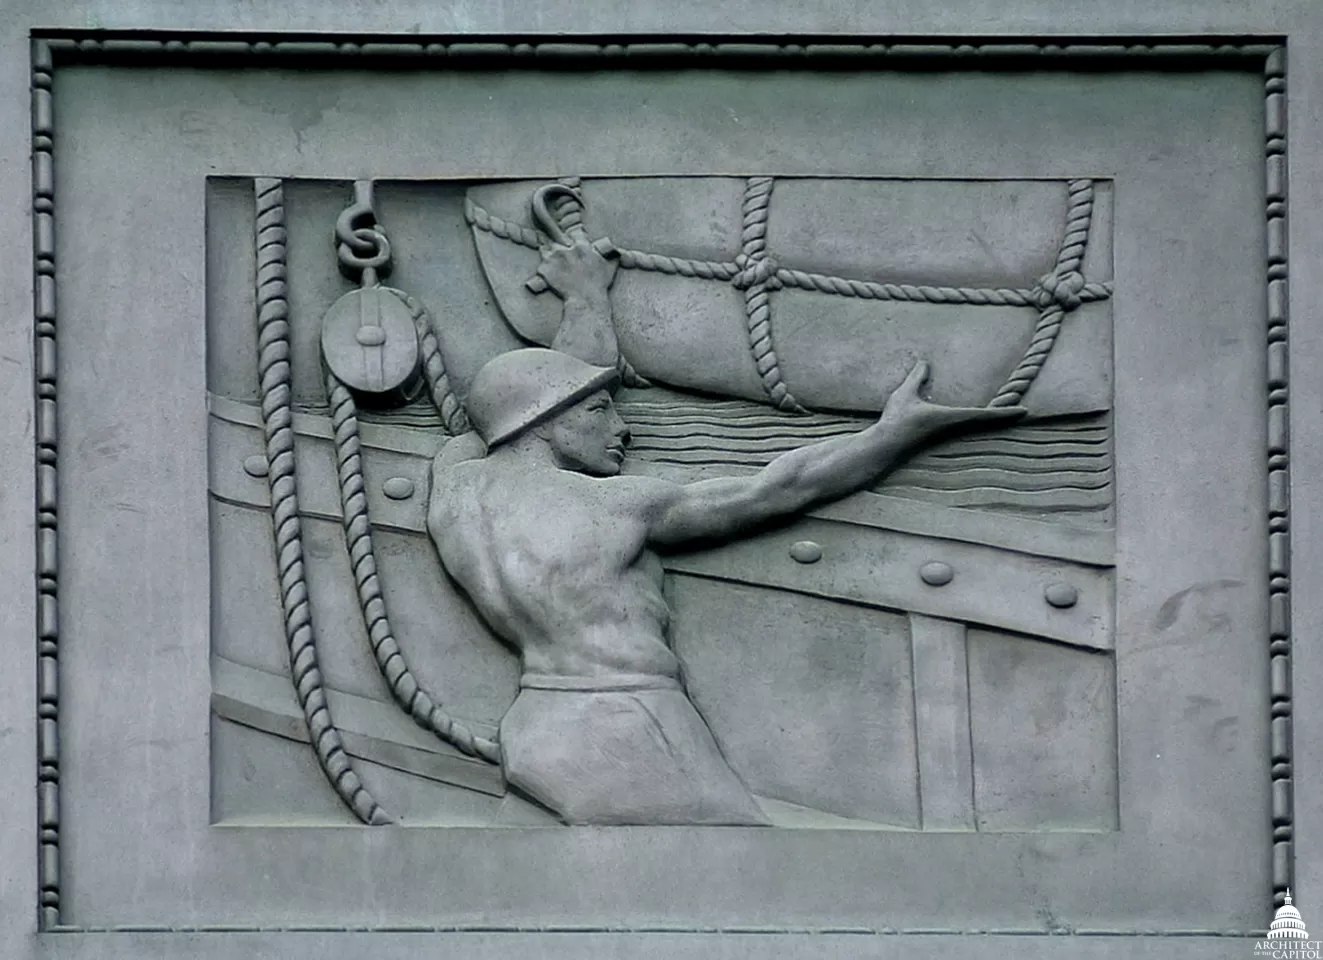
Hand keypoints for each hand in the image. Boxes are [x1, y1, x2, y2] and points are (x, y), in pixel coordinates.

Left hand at [535, 237, 618, 301]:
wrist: (585, 300)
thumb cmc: (598, 285)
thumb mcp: (609, 267)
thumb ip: (610, 255)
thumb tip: (614, 248)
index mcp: (581, 246)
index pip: (574, 233)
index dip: (573, 239)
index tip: (572, 244)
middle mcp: (566, 249)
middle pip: (557, 240)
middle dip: (559, 247)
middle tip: (563, 258)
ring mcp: (553, 258)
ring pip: (545, 250)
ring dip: (549, 257)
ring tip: (555, 266)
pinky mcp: (544, 269)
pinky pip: (540, 267)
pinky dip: (544, 272)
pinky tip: (551, 278)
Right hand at [880, 361, 1025, 439]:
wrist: (885, 447)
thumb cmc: (896, 421)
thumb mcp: (905, 394)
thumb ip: (916, 378)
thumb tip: (925, 362)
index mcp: (951, 418)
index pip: (985, 415)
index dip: (1005, 412)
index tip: (1025, 412)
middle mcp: (954, 429)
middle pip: (987, 424)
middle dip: (1005, 417)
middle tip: (1025, 413)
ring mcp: (949, 436)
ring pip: (977, 428)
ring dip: (993, 422)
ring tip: (1008, 416)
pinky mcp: (942, 439)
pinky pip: (966, 430)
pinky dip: (979, 425)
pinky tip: (979, 423)